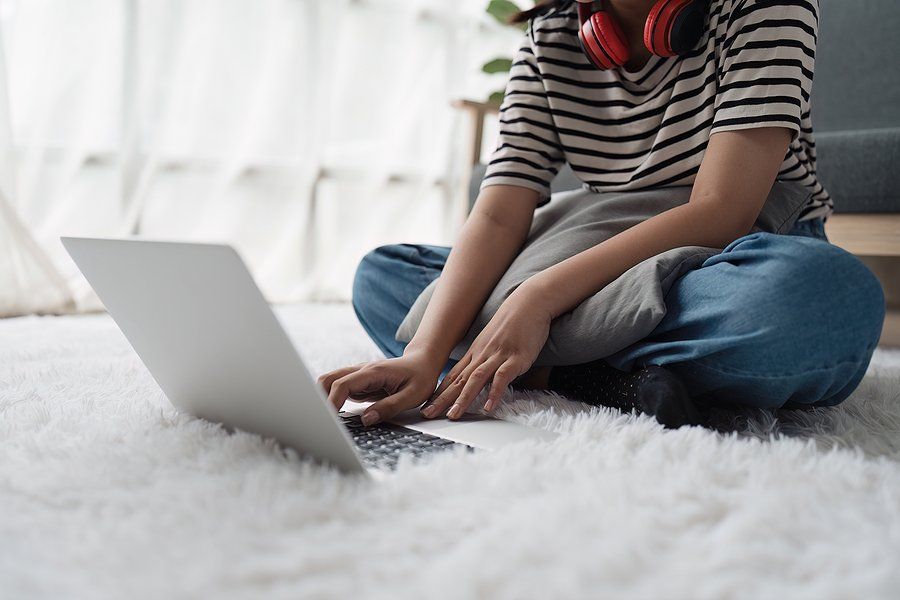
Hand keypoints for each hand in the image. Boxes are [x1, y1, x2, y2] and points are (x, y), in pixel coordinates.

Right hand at [317, 349, 444, 425]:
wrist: (424, 361)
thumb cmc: (421, 377)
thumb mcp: (413, 395)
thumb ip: (390, 407)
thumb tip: (366, 420)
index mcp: (373, 372)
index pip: (343, 385)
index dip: (332, 402)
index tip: (329, 420)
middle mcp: (362, 371)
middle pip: (328, 380)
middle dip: (319, 398)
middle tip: (319, 420)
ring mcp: (359, 376)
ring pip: (331, 383)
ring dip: (324, 398)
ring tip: (324, 420)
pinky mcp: (360, 383)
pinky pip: (340, 390)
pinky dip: (333, 401)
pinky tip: (334, 417)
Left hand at [421, 283, 551, 419]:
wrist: (530, 302)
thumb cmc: (514, 322)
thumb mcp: (493, 341)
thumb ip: (485, 359)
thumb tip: (479, 377)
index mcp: (476, 352)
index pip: (453, 375)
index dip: (439, 392)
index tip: (426, 405)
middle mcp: (482, 354)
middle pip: (459, 380)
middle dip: (442, 399)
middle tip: (427, 414)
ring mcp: (498, 356)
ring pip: (476, 379)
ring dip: (463, 398)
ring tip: (453, 415)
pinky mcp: (515, 358)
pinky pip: (502, 377)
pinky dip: (494, 393)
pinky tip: (488, 406)